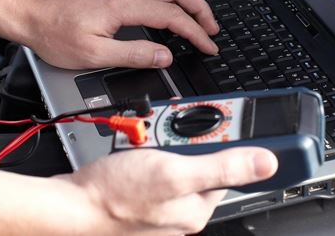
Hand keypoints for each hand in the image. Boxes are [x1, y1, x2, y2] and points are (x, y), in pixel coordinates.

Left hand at [22, 0, 219, 68]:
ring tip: (199, 15)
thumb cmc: (54, 34)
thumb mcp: (94, 55)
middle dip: (200, 8)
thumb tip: (164, 56)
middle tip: (212, 28)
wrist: (29, 15)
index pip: (171, 16)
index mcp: (122, 5)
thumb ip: (134, 54)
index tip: (208, 45)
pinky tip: (171, 1)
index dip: (195, 32)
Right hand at [63, 147, 277, 234]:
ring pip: (171, 161)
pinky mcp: (137, 198)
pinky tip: (131, 151)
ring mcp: (157, 206)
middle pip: (197, 161)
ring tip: (142, 142)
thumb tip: (267, 164)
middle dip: (182, 139)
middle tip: (164, 134)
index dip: (221, 141)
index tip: (215, 122)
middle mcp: (180, 212)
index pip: (225, 168)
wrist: (68, 207)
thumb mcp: (176, 172)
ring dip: (160, 142)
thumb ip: (223, 166)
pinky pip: (149, 167)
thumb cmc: (115, 195)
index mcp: (197, 209)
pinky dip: (142, 153)